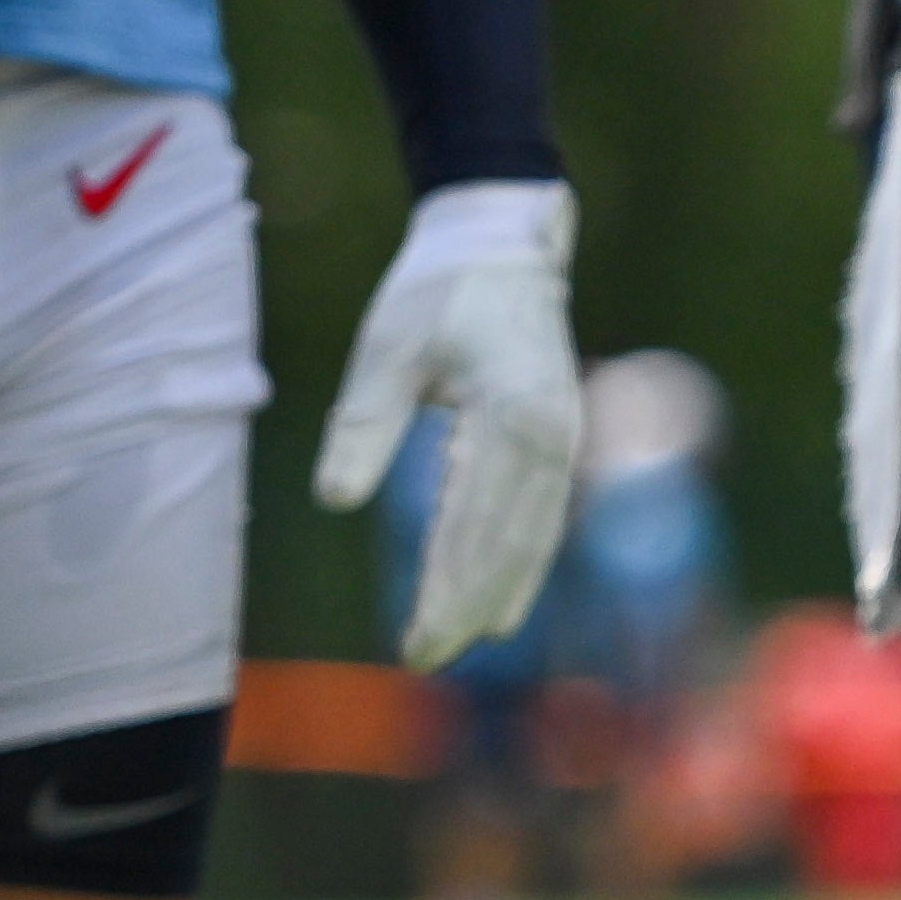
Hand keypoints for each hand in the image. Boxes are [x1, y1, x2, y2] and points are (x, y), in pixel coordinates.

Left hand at [312, 180, 584, 668]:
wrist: (503, 239)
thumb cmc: (436, 291)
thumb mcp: (386, 349)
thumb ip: (363, 425)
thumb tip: (336, 499)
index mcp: (513, 418)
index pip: (476, 527)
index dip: (446, 592)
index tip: (415, 644)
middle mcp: (552, 437)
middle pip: (512, 544)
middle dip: (469, 607)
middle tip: (426, 660)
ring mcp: (565, 439)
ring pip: (534, 537)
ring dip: (497, 593)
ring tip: (463, 642)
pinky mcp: (558, 437)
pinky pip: (542, 516)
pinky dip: (521, 563)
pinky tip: (500, 598)